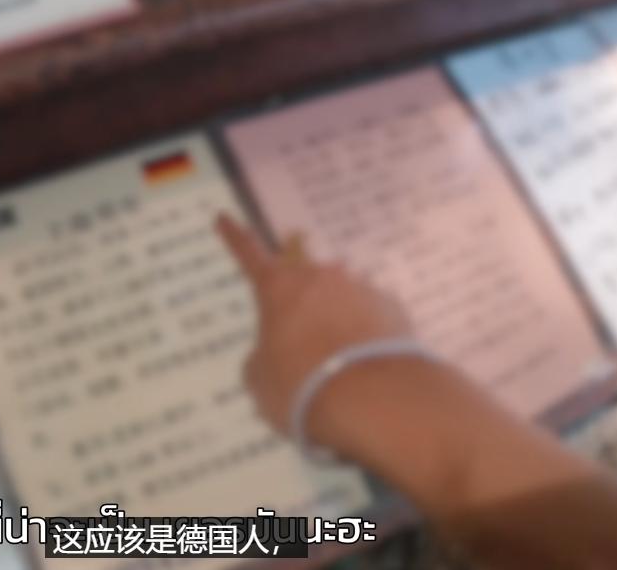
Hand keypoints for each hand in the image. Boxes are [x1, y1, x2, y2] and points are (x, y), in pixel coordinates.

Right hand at [215, 214, 415, 443]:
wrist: (373, 399)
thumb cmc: (302, 387)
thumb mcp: (260, 381)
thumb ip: (262, 358)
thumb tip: (274, 354)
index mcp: (278, 288)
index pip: (249, 255)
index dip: (234, 238)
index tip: (224, 217)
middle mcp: (320, 277)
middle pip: (303, 282)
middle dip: (299, 306)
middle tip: (300, 343)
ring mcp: (360, 288)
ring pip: (340, 300)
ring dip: (335, 322)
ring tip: (338, 366)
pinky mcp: (393, 308)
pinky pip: (371, 317)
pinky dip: (365, 335)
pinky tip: (366, 366)